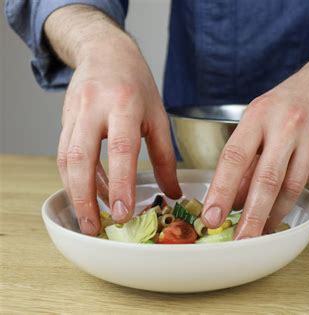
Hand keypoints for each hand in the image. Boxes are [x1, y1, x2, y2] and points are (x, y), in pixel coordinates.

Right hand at [57, 37, 180, 235]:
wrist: (105, 53)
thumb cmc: (136, 85)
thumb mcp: (158, 116)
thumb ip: (165, 157)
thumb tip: (172, 193)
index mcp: (125, 104)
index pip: (121, 149)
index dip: (120, 183)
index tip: (123, 212)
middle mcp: (95, 108)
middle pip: (82, 157)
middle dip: (85, 196)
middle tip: (95, 227)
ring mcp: (75, 113)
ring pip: (67, 159)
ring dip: (75, 192)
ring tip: (89, 220)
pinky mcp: (64, 120)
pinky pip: (65, 154)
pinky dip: (74, 179)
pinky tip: (88, 195)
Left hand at [201, 62, 308, 238]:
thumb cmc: (287, 103)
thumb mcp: (259, 119)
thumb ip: (247, 155)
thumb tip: (232, 197)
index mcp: (258, 115)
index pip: (234, 157)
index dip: (221, 190)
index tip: (210, 216)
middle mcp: (284, 124)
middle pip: (266, 178)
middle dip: (251, 214)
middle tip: (240, 239)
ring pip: (290, 185)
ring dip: (273, 214)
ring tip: (259, 232)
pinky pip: (307, 180)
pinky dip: (290, 200)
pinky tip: (278, 212)